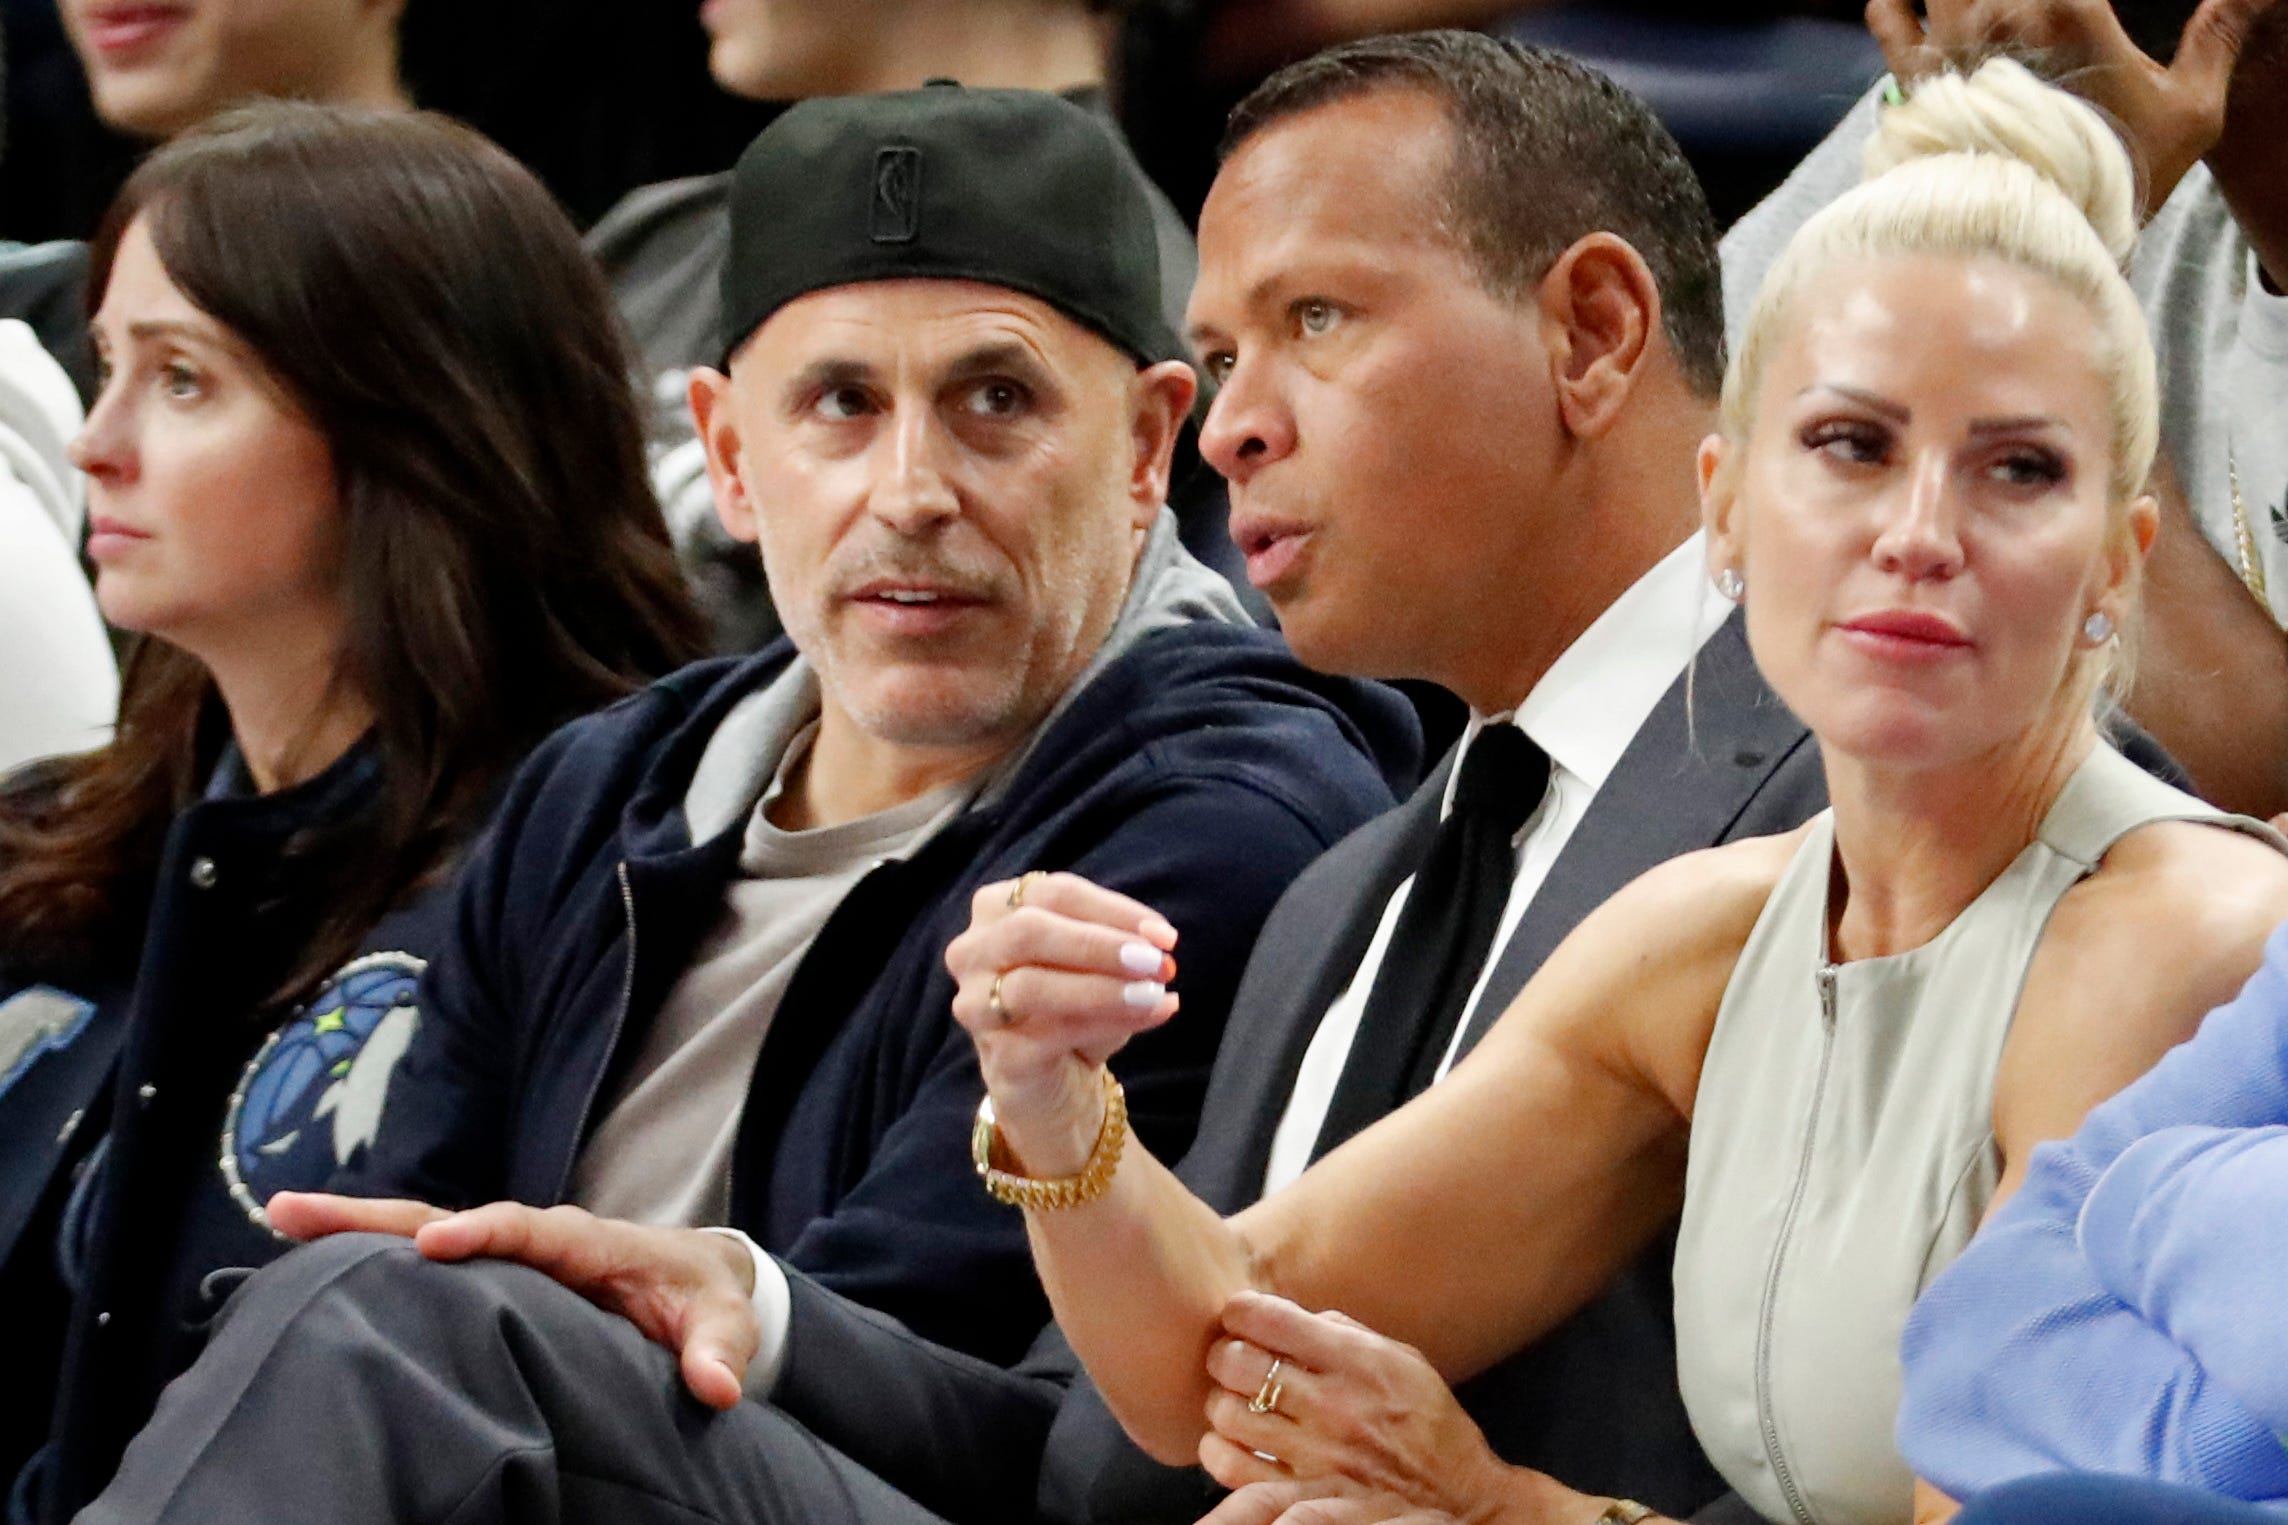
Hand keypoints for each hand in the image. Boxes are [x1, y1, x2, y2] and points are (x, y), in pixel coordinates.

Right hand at [266, 1192, 760, 1409]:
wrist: (699, 1279)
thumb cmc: (706, 1300)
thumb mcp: (722, 1323)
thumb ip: (719, 1351)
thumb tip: (716, 1387)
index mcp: (587, 1241)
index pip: (528, 1228)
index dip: (481, 1233)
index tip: (430, 1246)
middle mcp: (538, 1235)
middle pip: (449, 1217)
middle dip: (378, 1215)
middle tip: (295, 1209)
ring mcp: (509, 1251)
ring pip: (422, 1232)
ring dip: (355, 1228)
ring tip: (277, 1219)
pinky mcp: (490, 1271)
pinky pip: (425, 1258)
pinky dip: (372, 1255)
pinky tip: (310, 1262)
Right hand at [945, 872, 1178, 1172]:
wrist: (1055, 1079)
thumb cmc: (1075, 1005)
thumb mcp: (1099, 963)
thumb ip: (1121, 945)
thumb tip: (1160, 946)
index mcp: (996, 909)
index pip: (1053, 893)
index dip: (1113, 910)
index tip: (1165, 935)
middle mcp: (972, 951)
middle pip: (1029, 929)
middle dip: (1100, 944)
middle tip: (1156, 961)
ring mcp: (975, 1005)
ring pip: (1032, 984)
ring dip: (1103, 987)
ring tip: (1154, 993)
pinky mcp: (998, 1055)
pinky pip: (1051, 1033)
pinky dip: (1108, 1022)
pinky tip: (1150, 1017)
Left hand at [1199, 1291, 1565, 1520]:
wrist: (1459, 1497)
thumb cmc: (1427, 1422)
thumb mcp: (1400, 1359)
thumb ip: (1343, 1332)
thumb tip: (1290, 1315)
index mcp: (1355, 1361)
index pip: (1269, 1319)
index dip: (1240, 1311)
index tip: (1239, 1317)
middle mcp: (1331, 1405)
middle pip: (1236, 1362)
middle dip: (1224, 1354)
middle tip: (1230, 1357)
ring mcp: (1314, 1454)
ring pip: (1227, 1413)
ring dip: (1222, 1401)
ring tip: (1234, 1399)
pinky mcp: (1300, 1493)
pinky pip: (1230, 1465)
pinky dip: (1219, 1447)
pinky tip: (1233, 1438)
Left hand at [1864, 0, 2278, 212]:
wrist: (2035, 243)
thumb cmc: (2118, 178)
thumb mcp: (2191, 110)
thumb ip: (2219, 37)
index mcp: (2073, 14)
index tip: (2077, 8)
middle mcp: (2006, 21)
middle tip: (2029, 17)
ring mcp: (1955, 52)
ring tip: (1980, 5)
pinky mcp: (1915, 88)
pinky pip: (1890, 27)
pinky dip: (1891, 7)